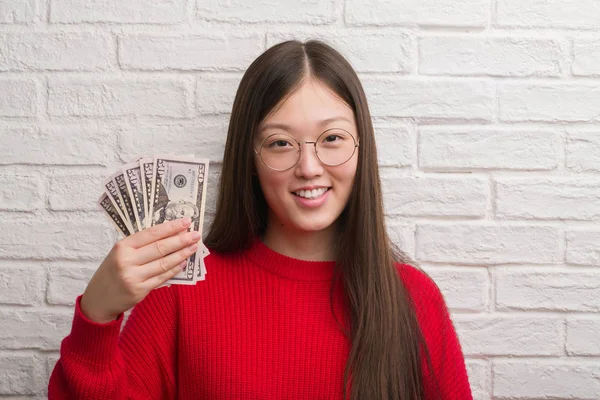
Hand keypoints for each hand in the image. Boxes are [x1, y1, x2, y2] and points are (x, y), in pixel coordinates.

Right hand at [80, 217, 199, 322]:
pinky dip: (175, 269)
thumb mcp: (120, 253)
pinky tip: (184, 262)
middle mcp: (127, 261)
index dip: (171, 227)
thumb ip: (141, 245)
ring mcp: (133, 277)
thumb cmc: (112, 271)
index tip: (186, 221)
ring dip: (182, 254)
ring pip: (164, 263)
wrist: (98, 299)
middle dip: (181, 240)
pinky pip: (162, 277)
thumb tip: (170, 234)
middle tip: (196, 234)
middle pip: (160, 248)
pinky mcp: (140, 291)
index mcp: (122, 246)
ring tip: (193, 247)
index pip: (151, 233)